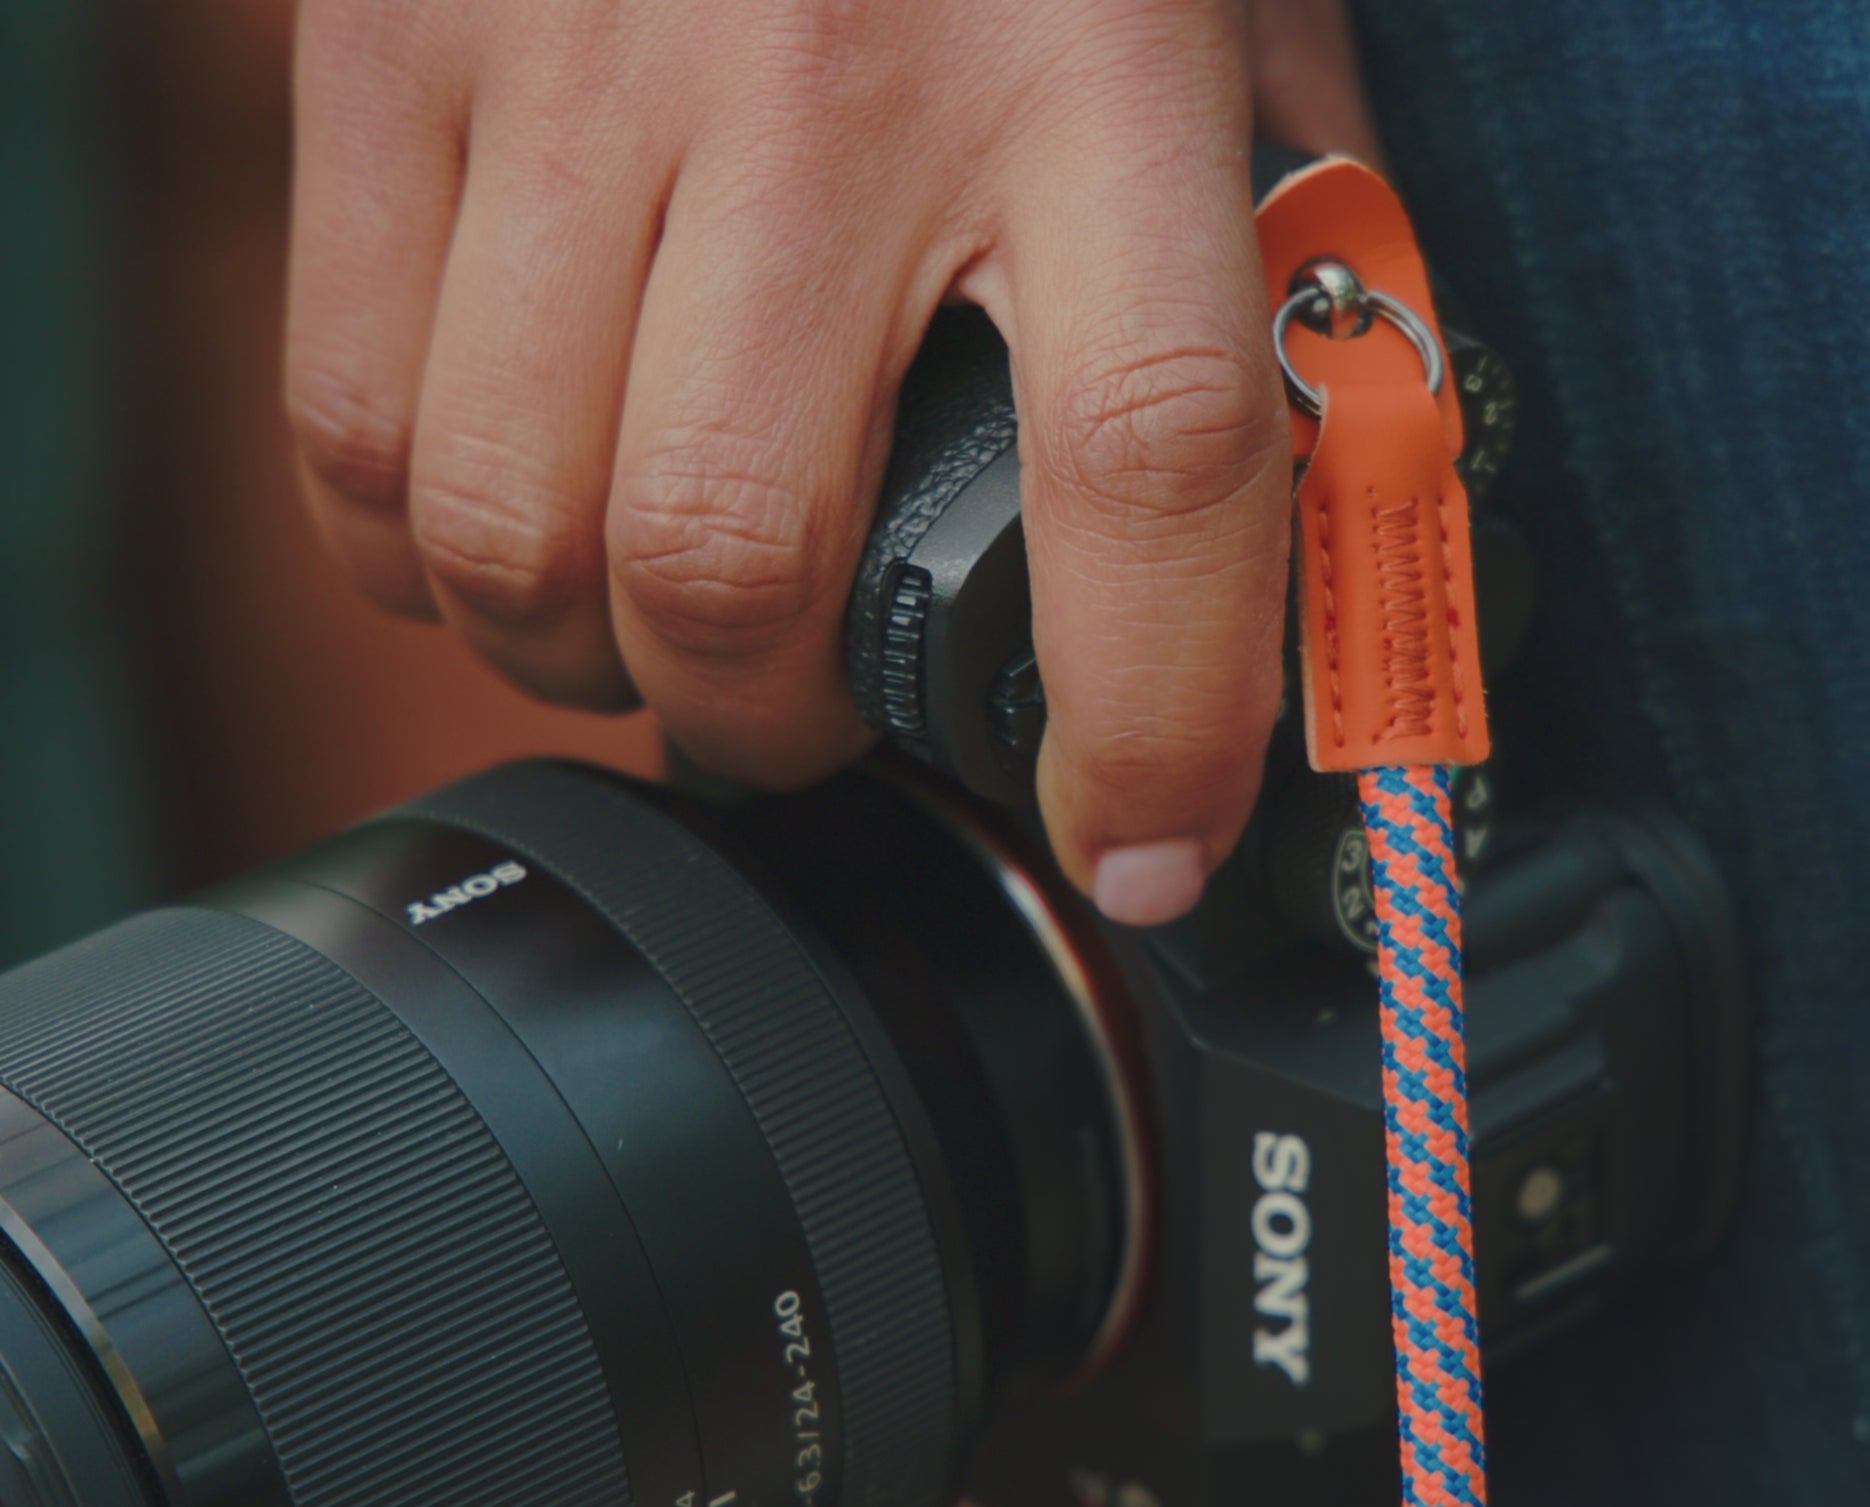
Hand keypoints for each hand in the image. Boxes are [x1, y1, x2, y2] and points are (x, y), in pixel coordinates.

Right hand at [286, 0, 1375, 921]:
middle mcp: (820, 65)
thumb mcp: (1209, 4)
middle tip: (817, 718)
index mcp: (1093, 50)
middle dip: (778, 729)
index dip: (1153, 718)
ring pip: (519, 539)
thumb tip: (1307, 519)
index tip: (1145, 853)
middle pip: (737, 569)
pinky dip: (430, 560)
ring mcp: (567, 54)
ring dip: (598, 664)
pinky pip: (357, 435)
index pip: (1145, 459)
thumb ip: (1266, 247)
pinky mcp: (385, 49)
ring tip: (666, 629)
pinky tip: (526, 523)